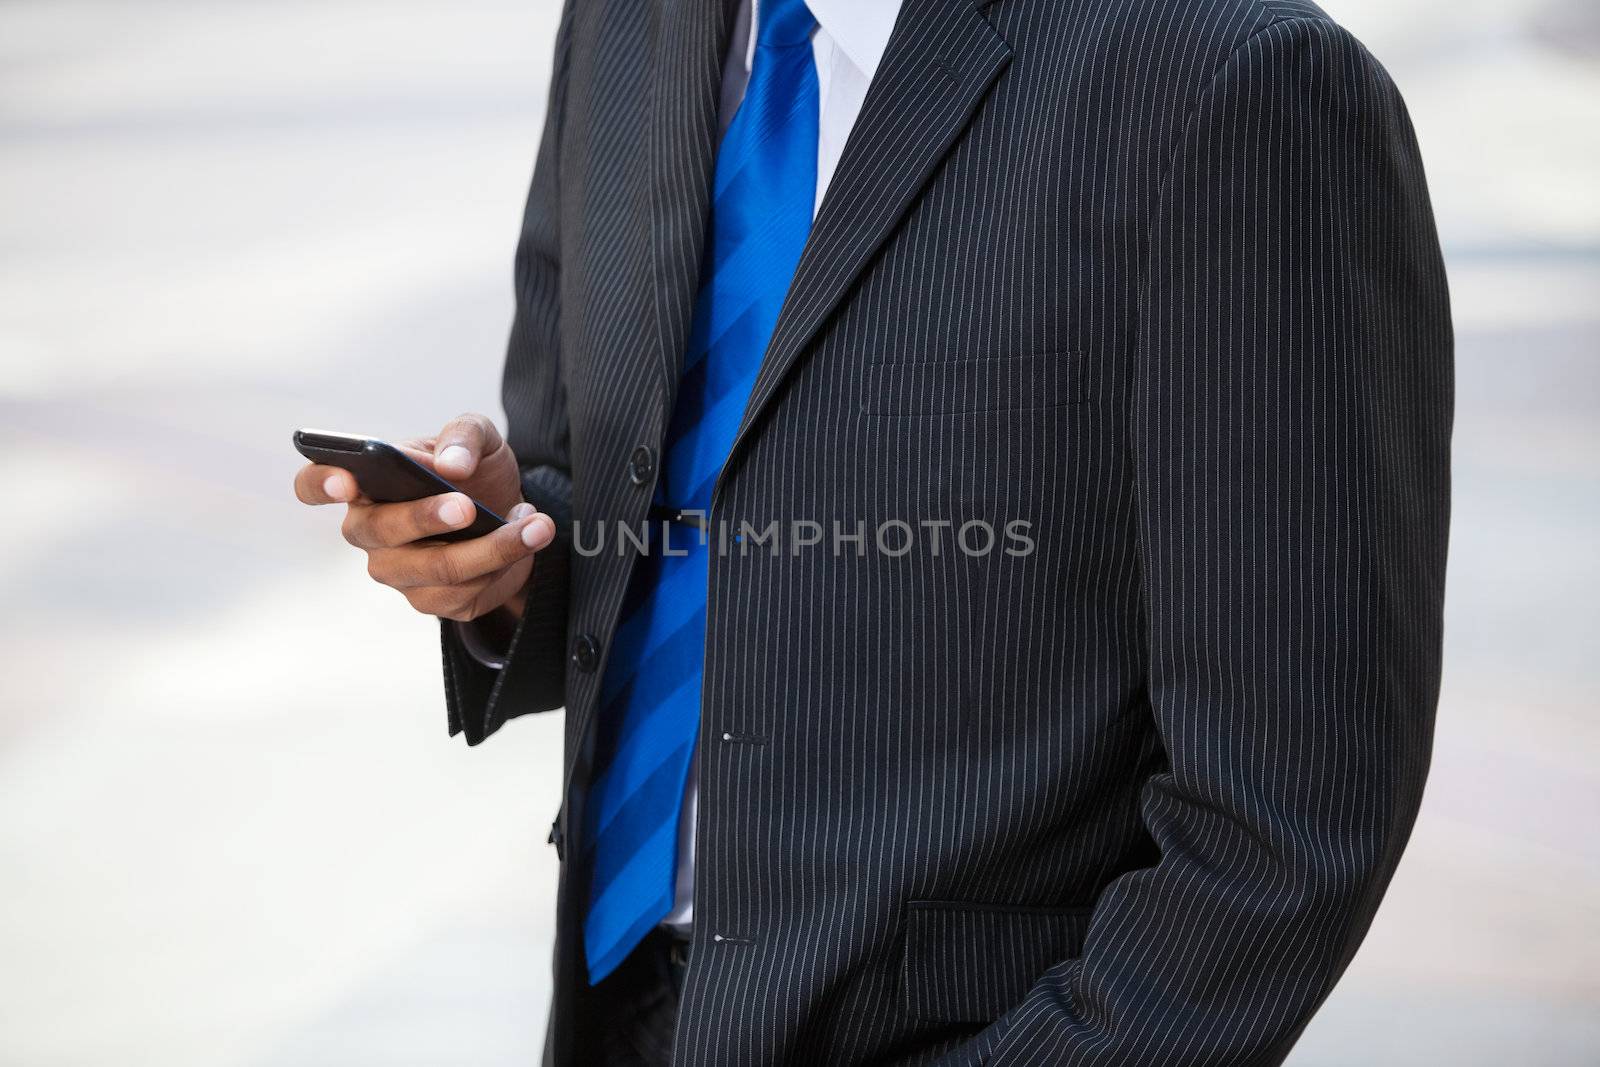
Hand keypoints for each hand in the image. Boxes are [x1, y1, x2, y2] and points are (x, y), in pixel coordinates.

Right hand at [293, 413, 555, 621]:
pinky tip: (530, 537)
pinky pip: (466, 592)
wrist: (510, 512)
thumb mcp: (479, 437)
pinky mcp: (433, 601)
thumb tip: (451, 465)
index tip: (348, 480)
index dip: (323, 483)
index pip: (315, 485)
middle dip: (426, 519)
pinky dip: (505, 563)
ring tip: (535, 523)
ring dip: (493, 547)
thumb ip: (464, 435)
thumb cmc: (475, 471)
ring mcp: (398, 572)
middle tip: (468, 507)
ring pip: (436, 569)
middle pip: (379, 532)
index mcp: (366, 484)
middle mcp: (370, 532)